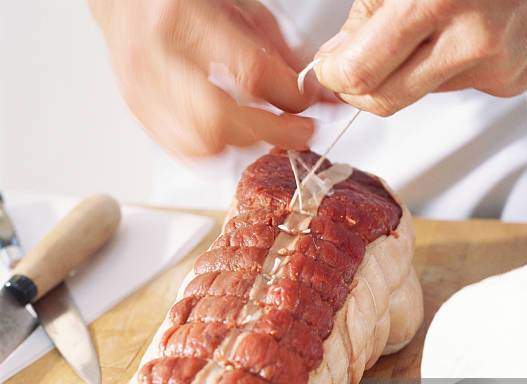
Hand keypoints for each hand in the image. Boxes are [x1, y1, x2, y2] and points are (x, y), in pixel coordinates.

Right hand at [89, 0, 316, 155]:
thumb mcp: (238, 3)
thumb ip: (276, 47)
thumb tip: (308, 93)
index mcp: (182, 14)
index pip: (248, 72)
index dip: (288, 97)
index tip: (309, 104)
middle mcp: (155, 54)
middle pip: (220, 119)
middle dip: (271, 133)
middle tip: (298, 132)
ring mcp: (142, 88)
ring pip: (202, 145)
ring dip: (245, 144)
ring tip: (265, 130)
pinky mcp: (141, 112)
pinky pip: (184, 151)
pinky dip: (218, 150)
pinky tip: (235, 136)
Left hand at [314, 0, 526, 115]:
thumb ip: (370, 9)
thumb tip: (339, 56)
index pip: (361, 74)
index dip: (335, 75)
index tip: (330, 67)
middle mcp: (474, 40)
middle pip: (385, 101)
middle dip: (360, 87)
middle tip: (352, 66)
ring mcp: (499, 66)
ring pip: (421, 93)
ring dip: (410, 69)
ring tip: (434, 22)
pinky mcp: (514, 79)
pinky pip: (458, 86)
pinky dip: (447, 65)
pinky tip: (466, 28)